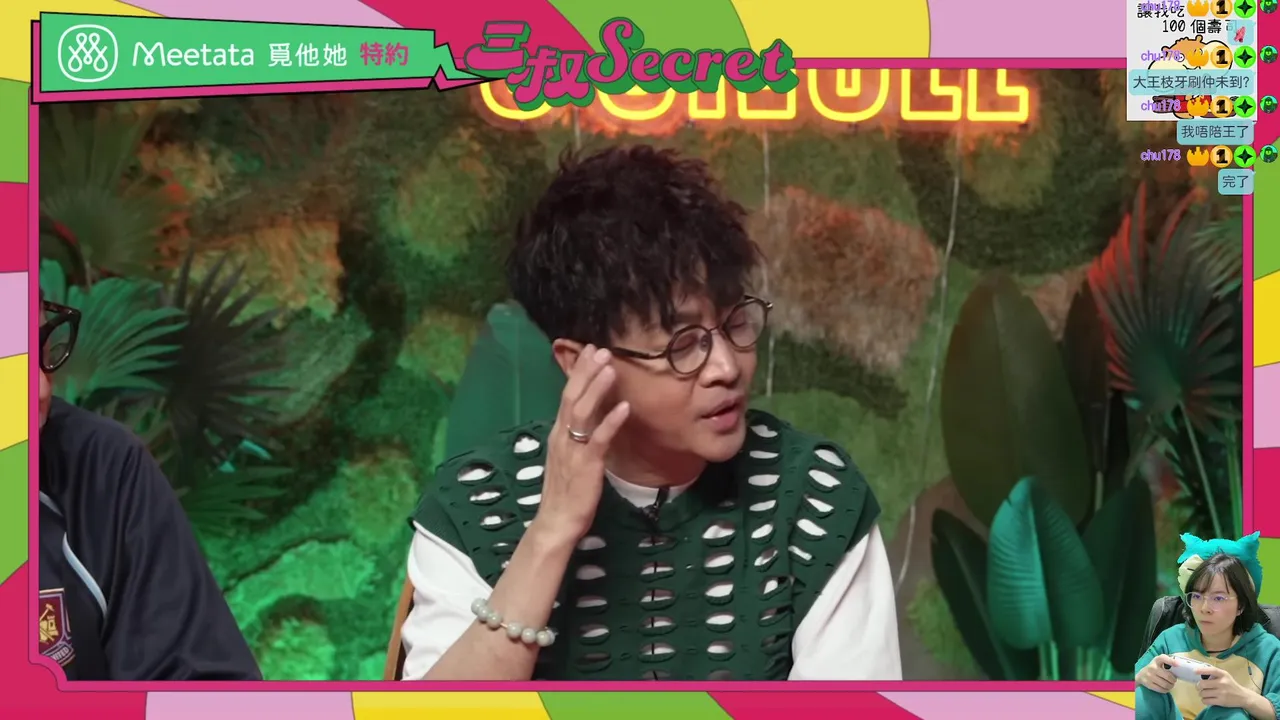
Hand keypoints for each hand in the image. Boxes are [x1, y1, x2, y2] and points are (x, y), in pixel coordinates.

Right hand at [531, 345, 630, 545]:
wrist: (557, 522)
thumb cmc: (567, 491)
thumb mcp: (571, 456)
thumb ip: (579, 435)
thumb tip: (593, 414)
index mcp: (558, 433)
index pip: (567, 396)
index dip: (579, 372)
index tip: (591, 351)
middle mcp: (562, 437)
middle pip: (571, 397)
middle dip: (586, 372)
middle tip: (601, 350)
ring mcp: (572, 450)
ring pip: (582, 412)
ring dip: (596, 389)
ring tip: (610, 368)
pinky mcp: (586, 465)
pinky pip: (598, 439)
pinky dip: (610, 421)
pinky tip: (624, 407)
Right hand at [1136, 655, 1176, 693]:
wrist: (1141, 675)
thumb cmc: (1155, 668)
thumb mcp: (1159, 662)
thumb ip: (1168, 662)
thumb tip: (1180, 666)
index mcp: (1156, 660)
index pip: (1163, 658)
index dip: (1171, 661)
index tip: (1178, 664)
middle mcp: (1152, 667)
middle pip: (1168, 676)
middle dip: (1173, 680)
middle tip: (1174, 680)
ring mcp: (1149, 676)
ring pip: (1165, 684)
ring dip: (1171, 686)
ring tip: (1170, 685)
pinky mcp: (1148, 684)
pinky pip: (1161, 689)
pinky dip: (1166, 690)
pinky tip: (1166, 688)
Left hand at [1198, 665, 1253, 708]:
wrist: (1243, 697)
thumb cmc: (1231, 684)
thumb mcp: (1225, 676)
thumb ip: (1214, 673)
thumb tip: (1198, 670)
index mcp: (1223, 675)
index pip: (1212, 670)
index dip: (1202, 670)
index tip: (1194, 671)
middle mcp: (1222, 683)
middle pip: (1202, 684)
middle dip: (1198, 686)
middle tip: (1200, 687)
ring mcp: (1222, 693)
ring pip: (1203, 693)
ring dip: (1201, 694)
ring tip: (1205, 693)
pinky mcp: (1221, 701)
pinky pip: (1206, 701)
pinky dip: (1204, 700)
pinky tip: (1208, 699)